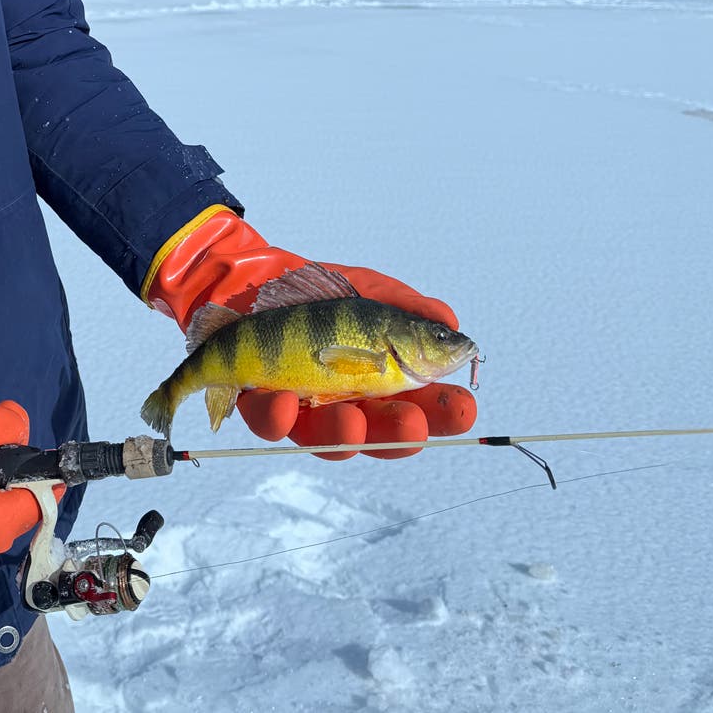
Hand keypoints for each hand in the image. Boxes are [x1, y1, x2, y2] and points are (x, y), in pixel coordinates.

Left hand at [147, 209, 476, 460]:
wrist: (248, 276)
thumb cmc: (316, 291)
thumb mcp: (367, 289)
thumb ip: (408, 309)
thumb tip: (452, 324)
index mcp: (380, 380)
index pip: (419, 405)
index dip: (442, 413)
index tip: (464, 408)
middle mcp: (346, 402)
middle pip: (378, 433)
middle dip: (398, 433)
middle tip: (415, 426)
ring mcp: (304, 408)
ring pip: (325, 437)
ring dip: (342, 432)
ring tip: (353, 421)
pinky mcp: (260, 404)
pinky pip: (270, 420)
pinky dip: (279, 415)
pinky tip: (285, 402)